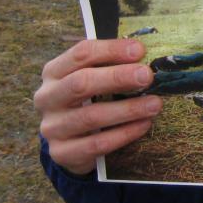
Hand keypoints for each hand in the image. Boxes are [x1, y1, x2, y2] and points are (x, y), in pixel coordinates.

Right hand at [34, 39, 159, 175]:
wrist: (71, 142)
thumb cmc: (89, 100)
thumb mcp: (93, 78)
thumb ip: (112, 65)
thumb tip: (144, 55)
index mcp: (54, 71)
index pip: (81, 53)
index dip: (111, 50)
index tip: (140, 50)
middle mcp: (48, 97)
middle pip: (81, 83)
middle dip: (117, 77)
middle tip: (147, 76)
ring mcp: (52, 127)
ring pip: (91, 116)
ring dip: (128, 109)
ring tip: (155, 104)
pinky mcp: (62, 152)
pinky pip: (97, 144)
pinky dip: (124, 133)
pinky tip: (144, 125)